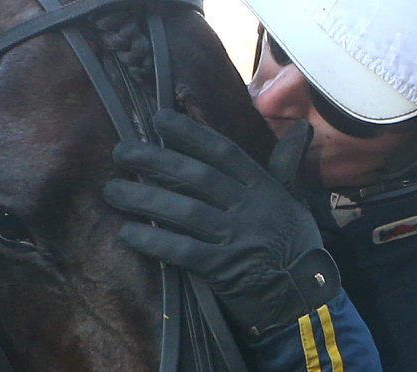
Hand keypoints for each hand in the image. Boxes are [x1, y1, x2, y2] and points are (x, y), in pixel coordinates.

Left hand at [104, 109, 340, 334]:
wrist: (304, 297)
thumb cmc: (295, 244)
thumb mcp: (295, 200)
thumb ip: (286, 165)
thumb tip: (302, 128)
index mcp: (263, 186)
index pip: (222, 152)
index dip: (190, 133)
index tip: (159, 118)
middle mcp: (249, 207)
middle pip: (197, 176)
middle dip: (156, 160)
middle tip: (121, 151)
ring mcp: (235, 238)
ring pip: (184, 211)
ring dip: (144, 199)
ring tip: (112, 190)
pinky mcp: (222, 269)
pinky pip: (182, 251)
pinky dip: (154, 240)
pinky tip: (128, 232)